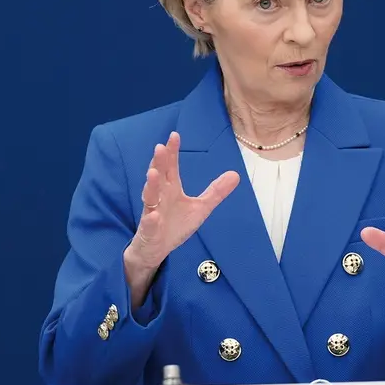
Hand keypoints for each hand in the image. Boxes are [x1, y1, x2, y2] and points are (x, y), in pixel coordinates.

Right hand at [125, 131, 239, 274]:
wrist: (156, 249)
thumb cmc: (175, 225)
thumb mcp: (200, 208)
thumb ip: (215, 192)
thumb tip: (235, 174)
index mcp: (171, 189)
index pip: (171, 167)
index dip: (172, 152)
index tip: (174, 135)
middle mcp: (160, 197)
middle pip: (159, 176)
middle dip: (159, 162)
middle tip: (160, 147)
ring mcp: (152, 213)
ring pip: (150, 197)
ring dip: (151, 185)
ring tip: (153, 173)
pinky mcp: (149, 230)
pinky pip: (149, 224)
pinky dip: (151, 220)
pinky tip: (153, 215)